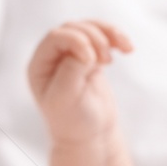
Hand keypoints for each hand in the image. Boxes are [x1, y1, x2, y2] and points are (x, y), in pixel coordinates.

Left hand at [26, 19, 132, 143]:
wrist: (91, 136)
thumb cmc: (73, 121)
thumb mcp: (66, 98)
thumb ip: (71, 70)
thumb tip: (86, 48)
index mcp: (39, 66)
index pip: (55, 37)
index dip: (76, 41)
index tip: (92, 60)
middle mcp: (52, 57)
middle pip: (74, 28)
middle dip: (94, 37)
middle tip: (107, 60)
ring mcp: (72, 55)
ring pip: (90, 28)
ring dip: (109, 33)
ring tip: (125, 48)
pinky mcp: (91, 57)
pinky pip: (103, 37)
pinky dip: (116, 38)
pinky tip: (127, 49)